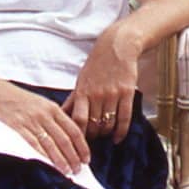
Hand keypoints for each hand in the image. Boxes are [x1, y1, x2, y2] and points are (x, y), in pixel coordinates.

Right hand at [0, 79, 88, 172]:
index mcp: (52, 107)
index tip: (87, 158)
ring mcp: (32, 121)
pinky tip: (50, 166)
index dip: (82, 146)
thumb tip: (64, 136)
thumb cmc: (15, 98)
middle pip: (65, 139)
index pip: (74, 129)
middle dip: (74, 157)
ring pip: (52, 144)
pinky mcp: (18, 127)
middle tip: (79, 169)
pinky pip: (35, 145)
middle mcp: (45, 114)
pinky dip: (45, 157)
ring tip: (68, 172)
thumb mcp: (38, 103)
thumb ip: (52, 116)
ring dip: (62, 160)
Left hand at [65, 26, 139, 143]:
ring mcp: (112, 94)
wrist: (118, 46)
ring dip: (105, 134)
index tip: (77, 142)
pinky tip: (117, 138)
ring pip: (108, 124)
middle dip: (92, 136)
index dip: (77, 135)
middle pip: (93, 125)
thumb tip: (61, 117)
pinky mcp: (127, 93)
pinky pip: (124, 118)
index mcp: (82, 91)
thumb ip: (73, 100)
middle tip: (91, 140)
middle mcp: (97, 94)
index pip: (78, 120)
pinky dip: (121, 132)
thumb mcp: (81, 81)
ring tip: (103, 135)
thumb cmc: (97, 64)